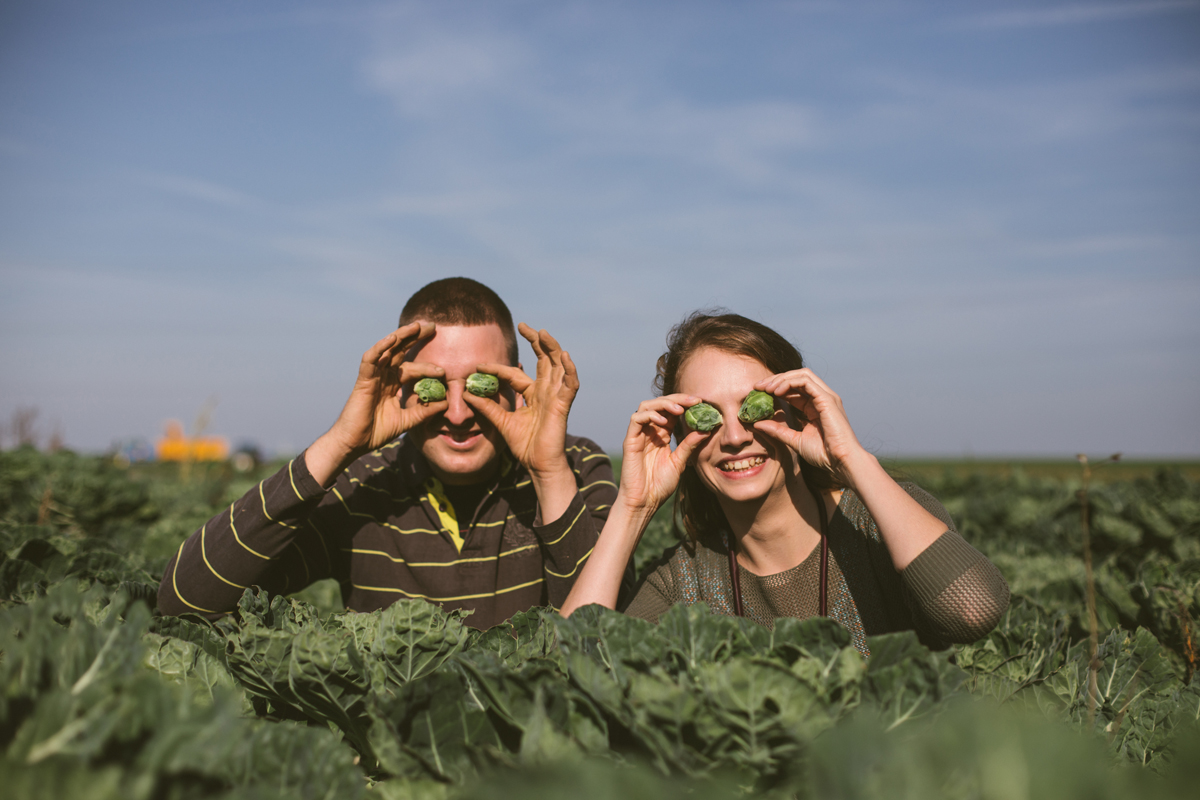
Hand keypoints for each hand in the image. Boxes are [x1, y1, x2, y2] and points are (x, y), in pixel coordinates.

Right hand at [328, 322, 448, 455]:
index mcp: (392, 384)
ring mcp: (373, 377)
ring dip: (401, 336)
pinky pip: (370, 359)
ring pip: (387, 350)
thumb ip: (424, 411)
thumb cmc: (376, 432)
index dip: (427, 366)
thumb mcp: (407, 420)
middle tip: (432, 327)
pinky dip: (380, 347)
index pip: (412, 368)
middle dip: (415, 338)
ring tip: (417, 326)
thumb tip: (445, 403)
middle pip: (400, 351)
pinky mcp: (363, 380)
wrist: (355, 443)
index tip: (444, 371)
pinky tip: (392, 338)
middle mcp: (383, 377)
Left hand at [464, 322, 578, 477]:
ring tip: (543, 333)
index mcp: (532, 394)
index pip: (514, 374)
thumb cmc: (524, 445)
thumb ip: (486, 406)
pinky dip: (569, 370)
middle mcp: (545, 391)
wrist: (538, 464)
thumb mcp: (501, 421)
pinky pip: (570, 384)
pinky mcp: (563, 405)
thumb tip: (467, 392)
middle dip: (535, 341)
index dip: (497, 368)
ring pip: (558, 366)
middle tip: (523, 325)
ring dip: (552, 348)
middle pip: (543, 360)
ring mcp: (556, 396)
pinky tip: (565, 357)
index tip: (478, 366)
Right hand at [617, 394, 708, 513]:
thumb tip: (706, 430)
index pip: (672, 411)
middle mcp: (650, 431)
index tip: (701, 402)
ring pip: (646, 406)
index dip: (685, 403)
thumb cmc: (659, 485)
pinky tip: (663, 421)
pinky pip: (636, 419)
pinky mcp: (630, 441)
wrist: (644, 502)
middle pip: (659, 404)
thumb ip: (689, 445)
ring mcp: (639, 435)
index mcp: (662, 435)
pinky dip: (650, 415)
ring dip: (663, 403)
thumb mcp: (679, 462)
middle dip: (677, 399)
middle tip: (694, 401)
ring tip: (679, 409)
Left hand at [752, 369, 865, 486]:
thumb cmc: (823, 454)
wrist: (841, 462)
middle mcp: (821, 398)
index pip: (793, 388)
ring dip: (781, 378)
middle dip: (776, 379)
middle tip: (758, 386)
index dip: (775, 387)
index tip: (758, 393)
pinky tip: (777, 391)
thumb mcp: (794, 440)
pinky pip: (806, 381)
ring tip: (766, 388)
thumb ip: (777, 430)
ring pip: (802, 375)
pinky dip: (789, 382)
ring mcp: (826, 396)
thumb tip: (757, 424)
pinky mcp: (827, 398)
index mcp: (814, 406)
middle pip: (796, 377)